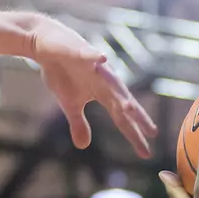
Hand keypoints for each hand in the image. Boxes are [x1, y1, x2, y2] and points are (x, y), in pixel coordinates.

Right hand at [27, 15, 157, 155]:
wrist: (46, 44)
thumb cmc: (62, 72)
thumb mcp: (69, 104)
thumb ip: (79, 123)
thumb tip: (84, 146)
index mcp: (103, 95)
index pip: (122, 119)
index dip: (134, 135)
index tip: (146, 153)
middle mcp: (105, 81)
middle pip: (123, 101)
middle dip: (137, 117)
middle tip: (152, 132)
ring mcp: (95, 66)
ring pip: (111, 80)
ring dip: (121, 93)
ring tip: (130, 107)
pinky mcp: (80, 51)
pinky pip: (89, 55)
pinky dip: (95, 57)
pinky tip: (102, 58)